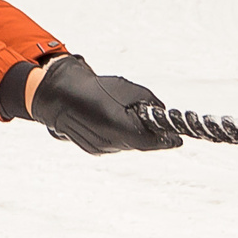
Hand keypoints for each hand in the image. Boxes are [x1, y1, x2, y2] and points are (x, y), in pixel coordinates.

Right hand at [27, 56, 180, 153]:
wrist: (60, 96)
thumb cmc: (94, 88)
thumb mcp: (127, 88)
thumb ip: (148, 101)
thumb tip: (160, 110)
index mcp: (118, 126)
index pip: (149, 141)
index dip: (165, 141)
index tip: (177, 140)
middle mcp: (110, 141)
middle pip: (139, 144)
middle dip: (151, 136)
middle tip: (160, 128)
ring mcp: (101, 147)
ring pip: (128, 145)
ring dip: (135, 135)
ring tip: (130, 119)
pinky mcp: (94, 149)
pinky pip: (116, 144)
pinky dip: (121, 135)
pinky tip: (116, 122)